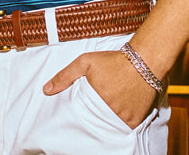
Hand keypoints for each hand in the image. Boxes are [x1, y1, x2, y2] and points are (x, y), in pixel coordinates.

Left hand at [42, 50, 157, 128]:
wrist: (143, 61)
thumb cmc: (113, 60)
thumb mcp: (85, 62)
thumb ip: (65, 76)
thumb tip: (46, 90)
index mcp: (94, 101)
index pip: (81, 118)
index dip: (79, 118)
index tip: (78, 115)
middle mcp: (108, 113)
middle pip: (95, 123)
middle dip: (93, 118)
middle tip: (94, 111)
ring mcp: (123, 118)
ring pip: (110, 126)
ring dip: (107, 120)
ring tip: (107, 110)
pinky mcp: (135, 121)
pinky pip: (124, 128)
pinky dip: (120, 123)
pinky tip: (118, 113)